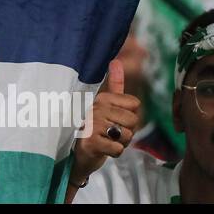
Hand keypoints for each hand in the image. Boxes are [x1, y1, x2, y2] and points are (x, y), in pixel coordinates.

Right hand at [71, 59, 141, 179]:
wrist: (78, 152)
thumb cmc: (96, 127)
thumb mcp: (105, 105)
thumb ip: (114, 84)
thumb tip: (115, 60)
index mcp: (102, 97)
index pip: (135, 104)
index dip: (130, 116)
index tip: (116, 120)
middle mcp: (96, 108)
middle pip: (134, 120)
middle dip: (127, 132)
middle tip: (111, 133)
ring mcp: (92, 124)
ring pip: (127, 135)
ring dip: (121, 143)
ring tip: (107, 140)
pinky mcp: (91, 141)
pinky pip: (118, 148)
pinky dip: (114, 153)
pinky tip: (103, 149)